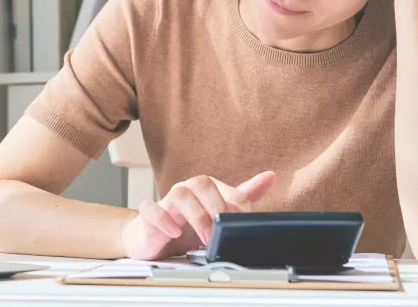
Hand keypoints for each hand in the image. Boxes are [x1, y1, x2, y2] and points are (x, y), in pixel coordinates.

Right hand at [121, 171, 275, 260]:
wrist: (153, 240)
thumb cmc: (186, 225)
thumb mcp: (218, 213)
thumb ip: (243, 196)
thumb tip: (270, 176)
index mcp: (205, 189)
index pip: (225, 188)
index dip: (238, 203)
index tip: (246, 222)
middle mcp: (186, 190)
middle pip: (201, 183)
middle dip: (217, 206)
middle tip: (225, 229)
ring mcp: (166, 201)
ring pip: (179, 193)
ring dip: (196, 215)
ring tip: (206, 237)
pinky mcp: (147, 216)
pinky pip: (150, 209)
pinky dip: (162, 219)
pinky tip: (173, 232)